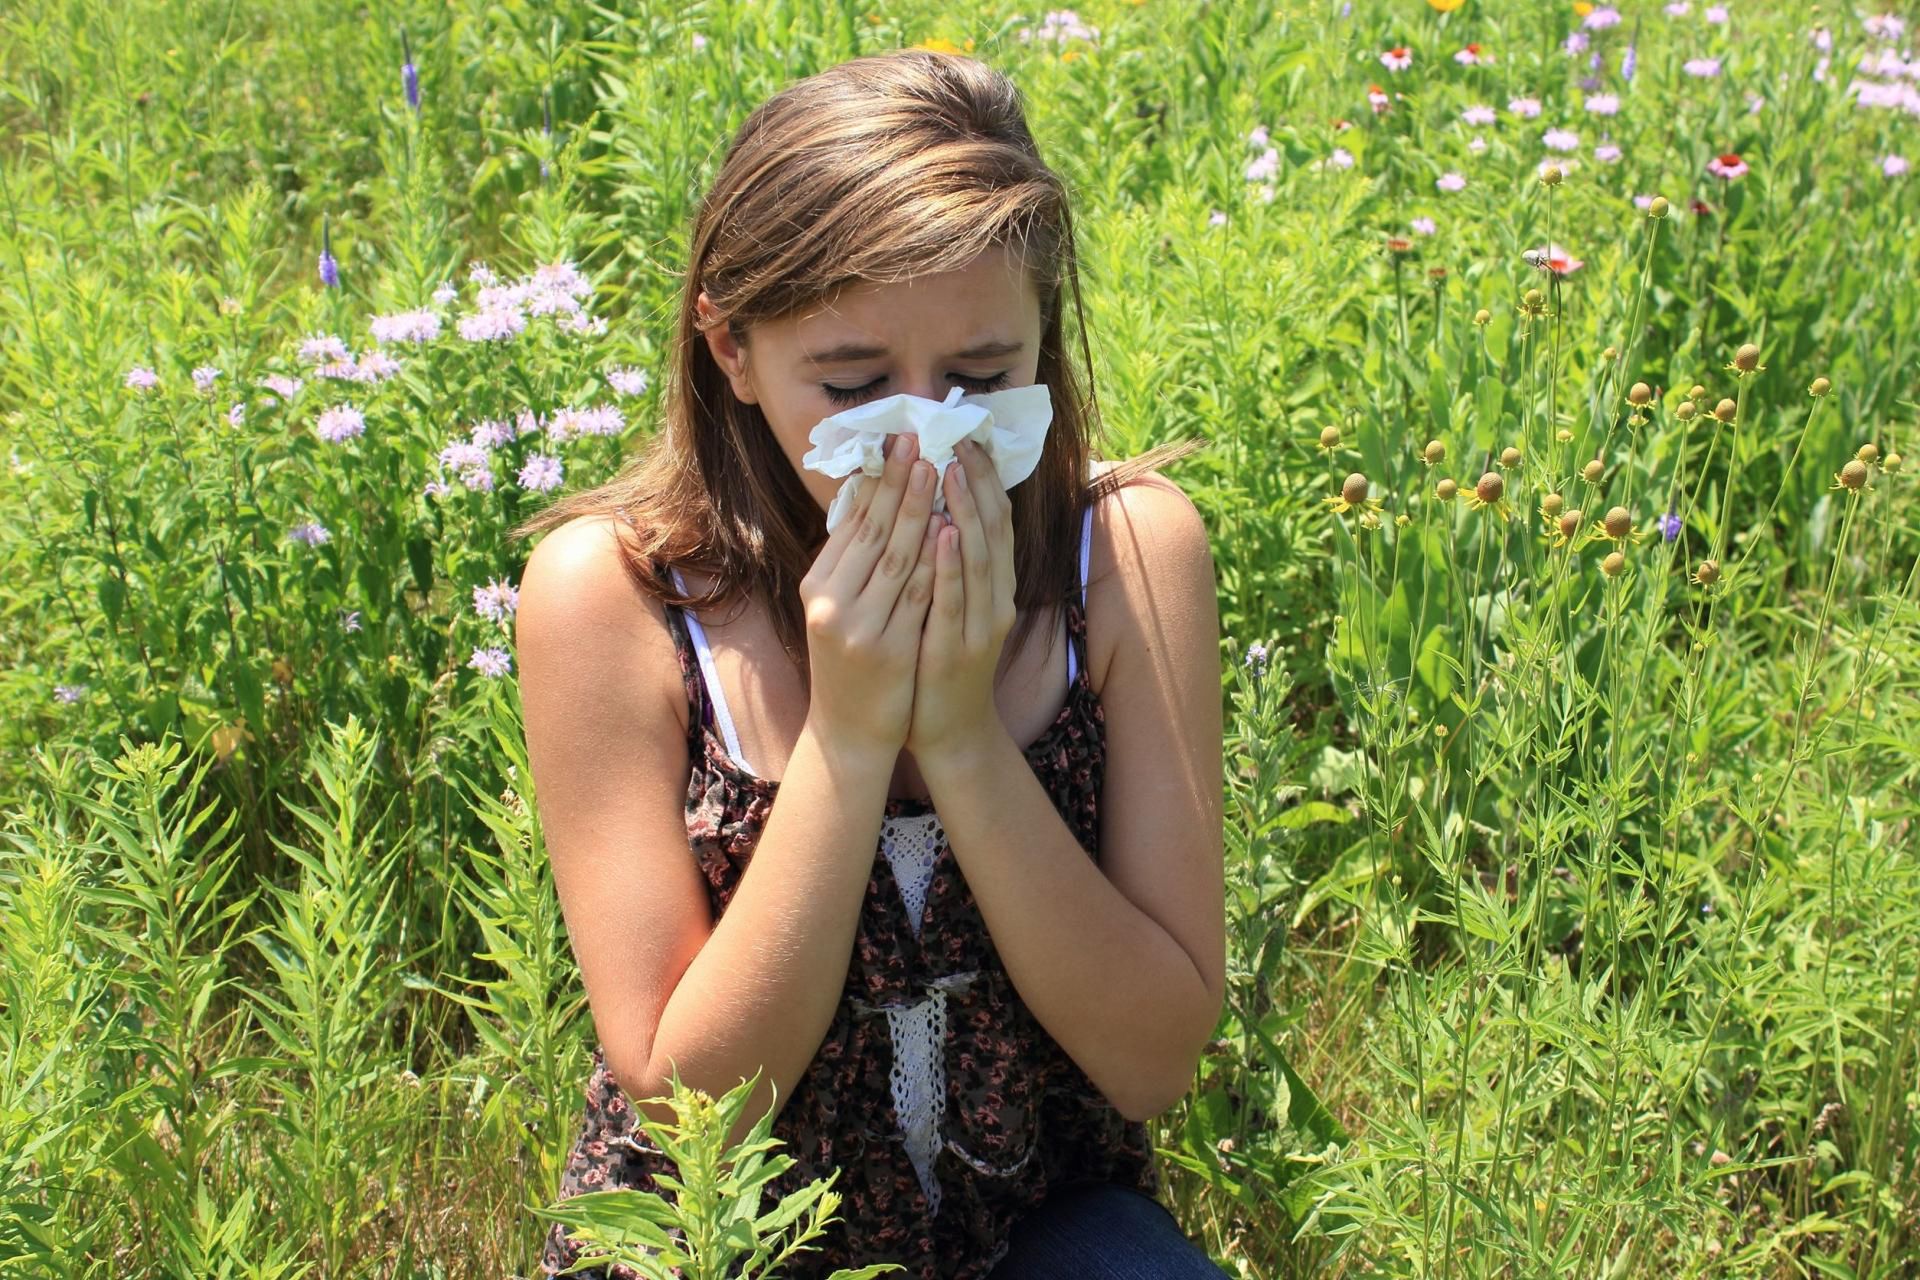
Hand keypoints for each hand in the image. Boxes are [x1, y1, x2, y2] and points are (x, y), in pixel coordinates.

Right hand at [799, 433, 943, 760]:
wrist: (847, 732)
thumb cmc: (847, 662)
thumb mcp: (835, 608)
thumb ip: (850, 561)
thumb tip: (871, 497)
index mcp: (817, 586)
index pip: (850, 522)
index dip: (876, 478)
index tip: (897, 439)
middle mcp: (830, 603)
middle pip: (872, 531)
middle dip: (898, 481)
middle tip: (918, 439)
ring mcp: (858, 628)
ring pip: (896, 557)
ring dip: (919, 509)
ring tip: (938, 468)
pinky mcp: (888, 651)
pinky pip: (919, 596)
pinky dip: (936, 560)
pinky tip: (951, 529)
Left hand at [906, 438, 1015, 764]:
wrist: (949, 732)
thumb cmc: (941, 664)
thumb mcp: (951, 605)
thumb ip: (949, 563)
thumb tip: (935, 508)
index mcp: (994, 586)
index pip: (995, 520)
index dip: (984, 478)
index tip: (965, 438)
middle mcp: (996, 599)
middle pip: (993, 530)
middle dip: (976, 482)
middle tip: (957, 439)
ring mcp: (980, 626)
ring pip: (978, 559)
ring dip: (965, 511)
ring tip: (949, 470)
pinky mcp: (958, 650)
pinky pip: (955, 601)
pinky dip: (951, 565)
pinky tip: (943, 534)